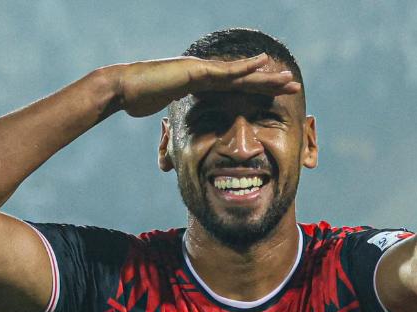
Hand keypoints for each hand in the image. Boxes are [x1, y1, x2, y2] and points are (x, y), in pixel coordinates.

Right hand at [114, 53, 301, 117]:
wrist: (123, 88)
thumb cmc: (138, 99)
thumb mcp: (165, 118)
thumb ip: (176, 125)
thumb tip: (175, 145)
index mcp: (201, 85)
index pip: (235, 90)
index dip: (256, 92)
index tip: (276, 97)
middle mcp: (205, 74)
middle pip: (245, 79)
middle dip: (269, 83)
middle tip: (293, 85)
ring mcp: (202, 70)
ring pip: (241, 73)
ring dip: (266, 76)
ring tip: (288, 78)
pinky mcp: (196, 71)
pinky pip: (225, 70)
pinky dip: (245, 67)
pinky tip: (263, 63)